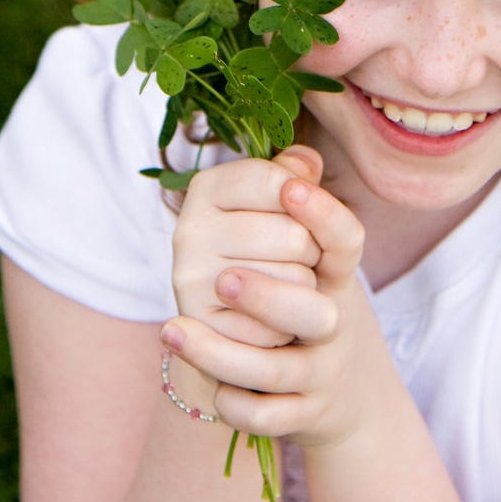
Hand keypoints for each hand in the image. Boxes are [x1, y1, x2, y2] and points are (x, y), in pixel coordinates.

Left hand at [164, 153, 395, 450]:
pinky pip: (268, 419)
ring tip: (173, 330)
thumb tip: (295, 158)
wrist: (342, 392)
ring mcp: (320, 372)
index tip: (291, 188)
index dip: (324, 214)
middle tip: (222, 279)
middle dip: (268, 295)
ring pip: (275, 370)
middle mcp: (334, 323)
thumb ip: (295, 199)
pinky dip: (238, 407)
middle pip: (314, 312)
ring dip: (224, 354)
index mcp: (335, 275)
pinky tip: (209, 389)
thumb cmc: (308, 299)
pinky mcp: (302, 415)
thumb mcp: (314, 254)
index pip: (346, 240)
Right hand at [171, 145, 323, 345]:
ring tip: (282, 285)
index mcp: (210, 186)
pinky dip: (292, 324)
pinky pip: (282, 326)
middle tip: (291, 258)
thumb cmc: (287, 252)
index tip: (295, 213)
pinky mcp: (206, 329)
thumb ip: (308, 183)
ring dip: (306, 287)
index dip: (309, 203)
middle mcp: (189, 229)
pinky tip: (273, 318)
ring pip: (294, 280)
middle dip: (311, 251)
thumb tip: (302, 172)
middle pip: (293, 236)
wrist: (263, 320)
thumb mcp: (305, 210)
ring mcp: (192, 280)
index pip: (283, 183)